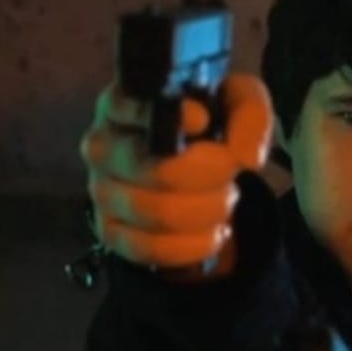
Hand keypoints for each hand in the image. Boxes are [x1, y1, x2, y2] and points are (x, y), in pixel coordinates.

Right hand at [79, 72, 273, 269]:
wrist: (201, 164)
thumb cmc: (213, 121)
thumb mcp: (240, 101)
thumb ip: (249, 116)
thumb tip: (247, 158)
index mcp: (123, 104)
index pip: (129, 109)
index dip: (171, 119)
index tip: (204, 120)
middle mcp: (102, 146)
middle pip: (161, 172)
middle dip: (212, 176)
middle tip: (229, 170)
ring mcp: (102, 192)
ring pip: (163, 214)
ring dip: (210, 210)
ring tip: (223, 197)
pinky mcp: (111, 232)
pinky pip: (154, 249)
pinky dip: (195, 244)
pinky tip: (213, 230)